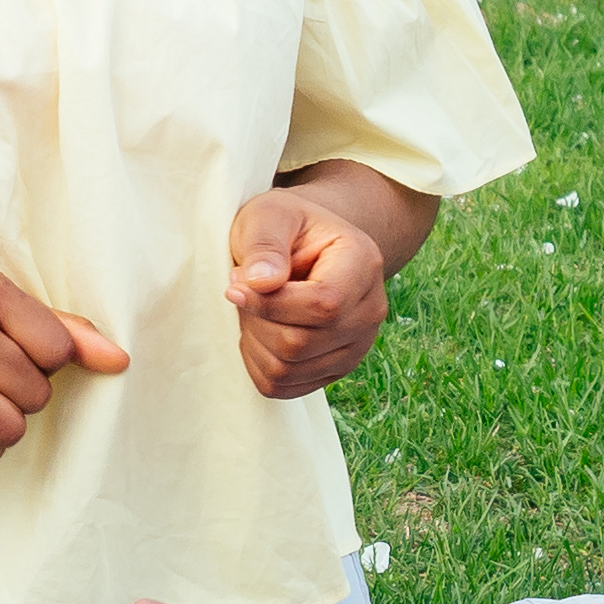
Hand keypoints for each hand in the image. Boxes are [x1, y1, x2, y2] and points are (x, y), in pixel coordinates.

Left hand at [226, 187, 391, 397]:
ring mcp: (356, 346)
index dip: (270, 304)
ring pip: (288, 369)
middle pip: (301, 343)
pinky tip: (260, 331)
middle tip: (243, 291)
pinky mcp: (334, 370)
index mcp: (363, 264)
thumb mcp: (270, 216)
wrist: (305, 246)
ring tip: (253, 309)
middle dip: (256, 320)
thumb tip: (261, 282)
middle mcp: (370, 311)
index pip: (324, 305)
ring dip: (254, 341)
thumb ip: (266, 245)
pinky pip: (283, 387)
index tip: (234, 285)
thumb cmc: (285, 226)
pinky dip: (258, 363)